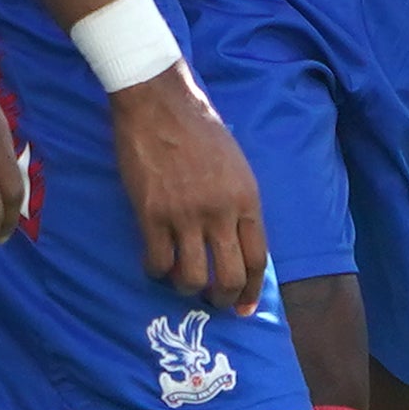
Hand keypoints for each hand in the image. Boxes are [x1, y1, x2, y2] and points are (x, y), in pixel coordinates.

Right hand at [111, 62, 267, 312]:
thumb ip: (239, 204)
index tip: (245, 308)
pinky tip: (156, 264)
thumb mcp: (235, 165)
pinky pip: (157, 262)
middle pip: (229, 277)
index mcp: (246, 198)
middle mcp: (221, 211)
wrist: (159, 101)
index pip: (257, 259)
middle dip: (223, 298)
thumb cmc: (199, 128)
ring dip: (188, 289)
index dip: (252, 290)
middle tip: (213, 301)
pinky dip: (157, 272)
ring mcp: (185, 214)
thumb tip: (238, 244)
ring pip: (192, 278)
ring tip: (182, 282)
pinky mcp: (151, 214)